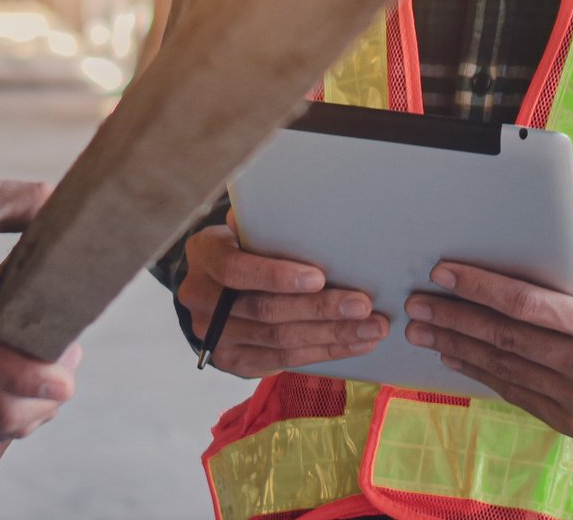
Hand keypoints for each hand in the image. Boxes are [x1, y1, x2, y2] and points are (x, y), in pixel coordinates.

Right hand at [175, 222, 386, 377]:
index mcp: (204, 256)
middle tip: (362, 306)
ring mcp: (216, 337)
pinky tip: (354, 344)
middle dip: (319, 310)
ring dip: (331, 336)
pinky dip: (324, 353)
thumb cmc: (243, 246)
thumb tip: (296, 210)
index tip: (319, 277)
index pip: (236, 270)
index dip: (277, 276)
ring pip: (279, 341)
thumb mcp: (244, 227)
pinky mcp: (235, 362)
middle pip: (265, 311)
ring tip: (371, 328)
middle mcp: (202, 300)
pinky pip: (284, 361)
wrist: (214, 285)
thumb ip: (264, 223)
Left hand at [404, 264, 572, 438]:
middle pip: (507, 340)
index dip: (479, 288)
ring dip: (458, 348)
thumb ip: (555, 277)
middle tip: (418, 305)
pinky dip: (482, 374)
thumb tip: (491, 256)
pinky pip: (518, 394)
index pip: (526, 304)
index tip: (442, 274)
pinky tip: (456, 357)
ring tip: (425, 330)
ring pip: (506, 370)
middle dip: (455, 320)